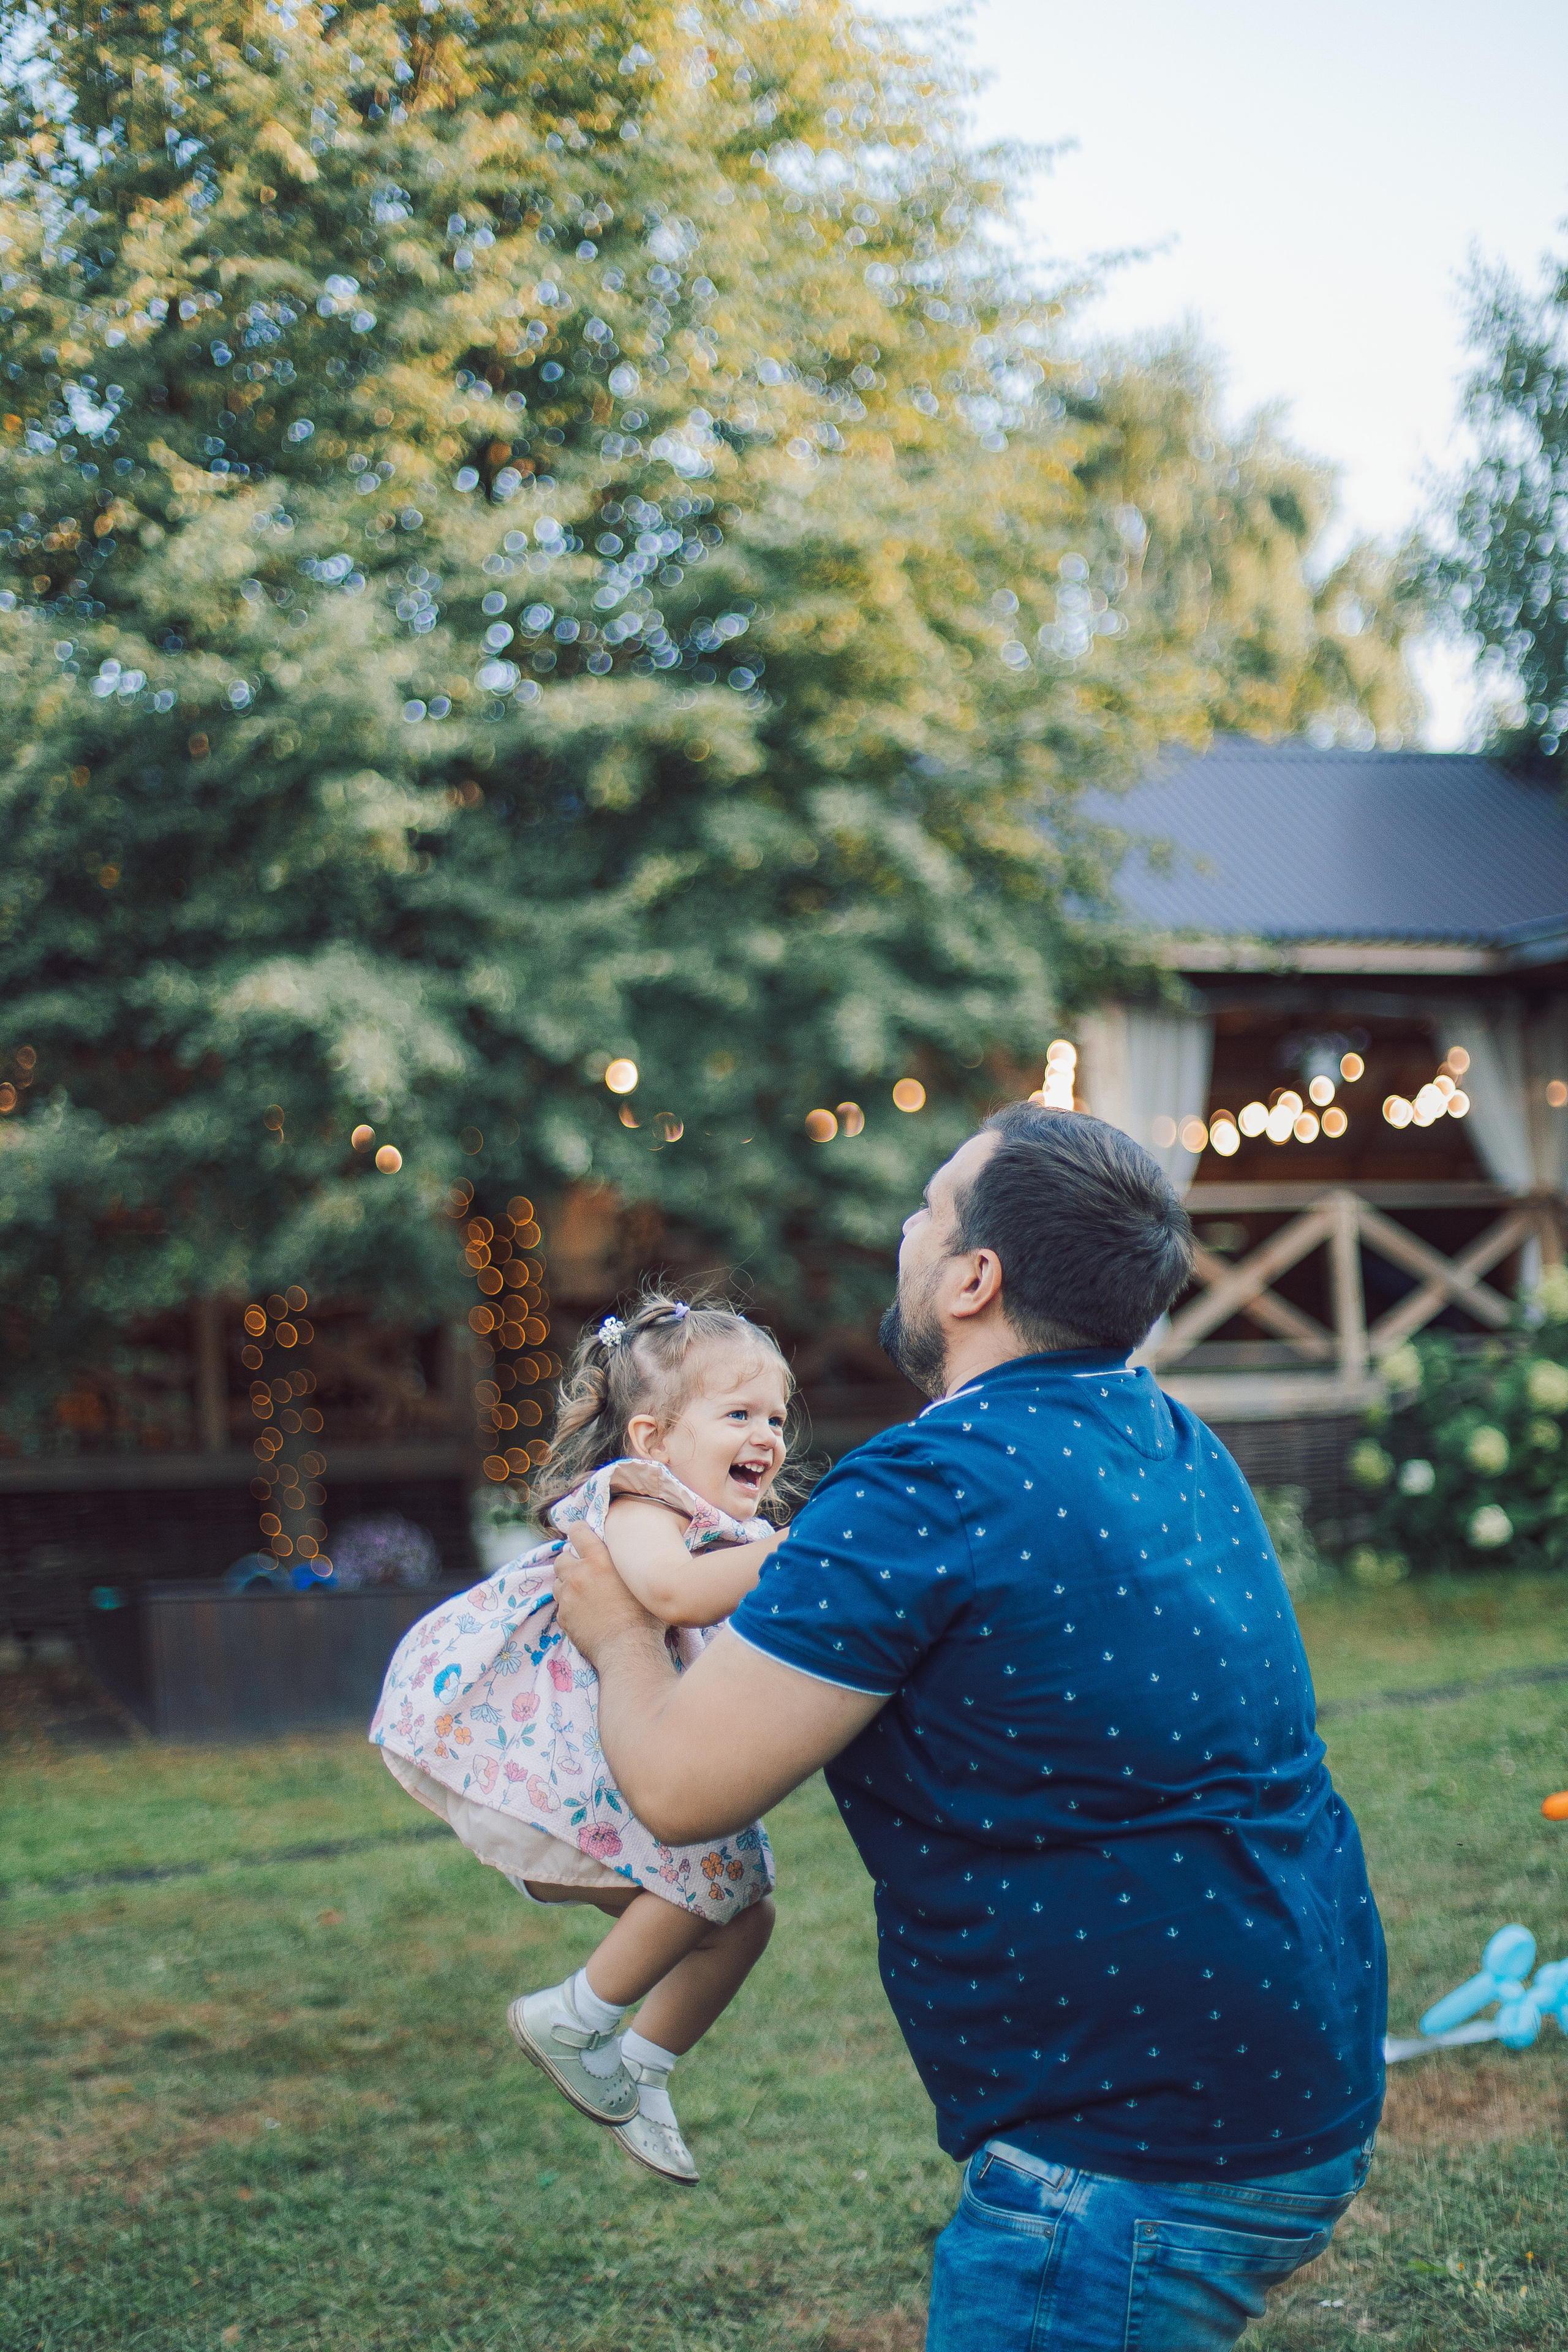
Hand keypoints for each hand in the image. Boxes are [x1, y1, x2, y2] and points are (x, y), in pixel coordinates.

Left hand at [554, 1524, 662, 1665]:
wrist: (628, 1649)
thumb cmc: (644, 1615)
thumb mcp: (639, 1579)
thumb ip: (626, 1563)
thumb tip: (628, 1554)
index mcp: (599, 1560)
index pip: (578, 1532)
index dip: (578, 1531)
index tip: (579, 1533)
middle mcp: (578, 1575)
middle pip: (562, 1558)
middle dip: (570, 1562)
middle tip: (583, 1570)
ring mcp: (567, 1597)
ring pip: (557, 1582)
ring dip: (567, 1584)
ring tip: (583, 1593)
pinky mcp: (563, 1617)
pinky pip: (561, 1605)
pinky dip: (569, 1606)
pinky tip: (584, 1613)